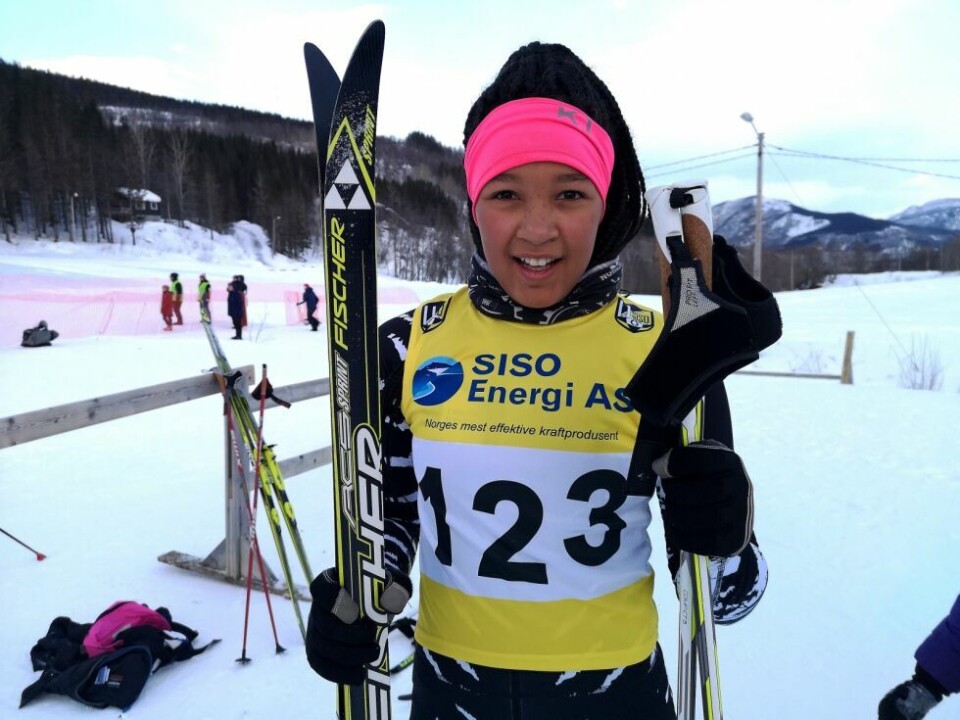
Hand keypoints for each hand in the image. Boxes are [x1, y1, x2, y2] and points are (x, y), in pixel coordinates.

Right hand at [305, 567, 411, 684]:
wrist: (372, 607)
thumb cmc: (377, 592)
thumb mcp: (389, 585)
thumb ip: (392, 589)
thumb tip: (390, 602)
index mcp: (330, 584)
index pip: (321, 587)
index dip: (332, 598)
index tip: (354, 609)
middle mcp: (318, 607)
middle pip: (325, 625)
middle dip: (350, 636)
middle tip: (374, 639)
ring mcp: (315, 630)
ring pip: (323, 647)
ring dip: (349, 656)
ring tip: (373, 655)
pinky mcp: (317, 651)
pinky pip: (321, 665)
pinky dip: (339, 673)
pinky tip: (359, 676)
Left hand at [655, 440, 752, 556]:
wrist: (731, 511)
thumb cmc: (707, 480)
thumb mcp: (698, 462)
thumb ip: (680, 458)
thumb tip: (659, 465)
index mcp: (729, 462)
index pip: (704, 458)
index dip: (677, 463)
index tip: (658, 468)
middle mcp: (741, 486)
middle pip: (707, 491)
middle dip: (677, 492)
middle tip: (666, 491)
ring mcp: (741, 514)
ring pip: (709, 518)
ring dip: (679, 515)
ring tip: (669, 510)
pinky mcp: (735, 538)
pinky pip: (709, 542)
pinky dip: (684, 537)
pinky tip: (674, 529)